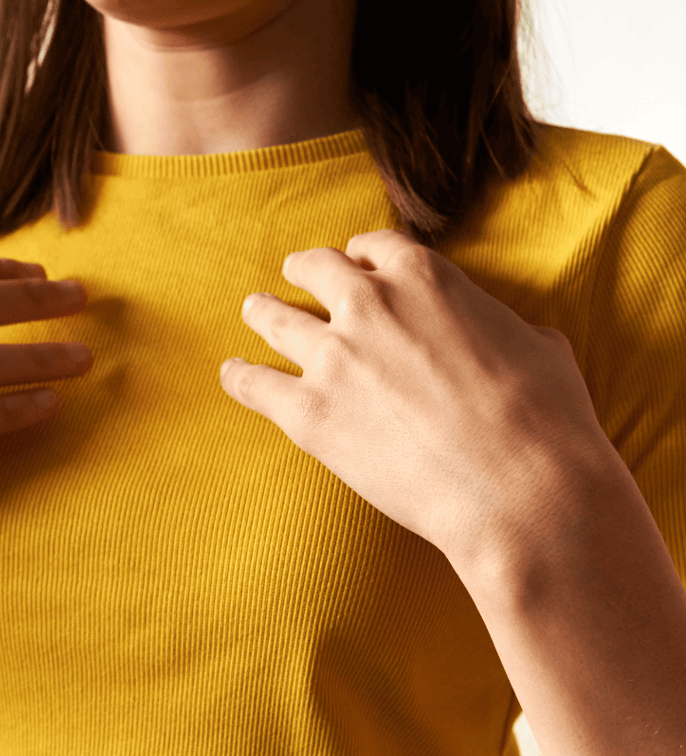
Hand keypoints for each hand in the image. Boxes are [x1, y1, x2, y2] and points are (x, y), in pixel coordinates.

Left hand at [220, 229, 607, 570]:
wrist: (518, 486)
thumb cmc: (543, 419)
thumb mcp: (538, 345)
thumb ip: (499, 325)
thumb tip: (504, 333)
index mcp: (425, 277)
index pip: (375, 249)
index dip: (361, 256)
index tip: (354, 265)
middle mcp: (369, 304)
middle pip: (317, 271)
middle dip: (304, 270)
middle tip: (290, 274)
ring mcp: (333, 357)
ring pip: (276, 318)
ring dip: (262, 312)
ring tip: (252, 311)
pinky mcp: (309, 414)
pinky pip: (254, 384)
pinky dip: (238, 377)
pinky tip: (231, 375)